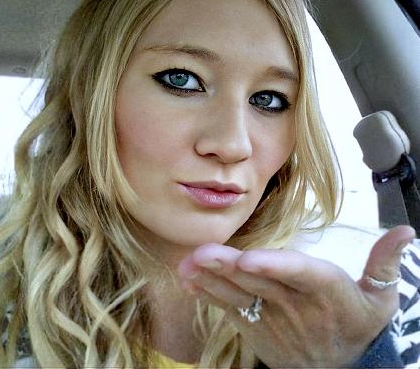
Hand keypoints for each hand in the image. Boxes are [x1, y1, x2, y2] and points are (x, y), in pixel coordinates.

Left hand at [177, 226, 413, 367]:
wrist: (340, 367)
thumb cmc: (358, 322)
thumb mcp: (381, 297)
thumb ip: (386, 262)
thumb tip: (407, 230)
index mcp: (326, 290)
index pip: (300, 274)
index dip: (275, 265)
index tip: (249, 258)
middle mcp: (295, 304)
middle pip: (260, 282)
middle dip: (228, 267)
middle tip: (200, 252)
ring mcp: (272, 318)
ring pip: (240, 296)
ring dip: (211, 280)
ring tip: (187, 265)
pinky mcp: (256, 328)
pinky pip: (230, 311)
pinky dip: (209, 295)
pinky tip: (189, 281)